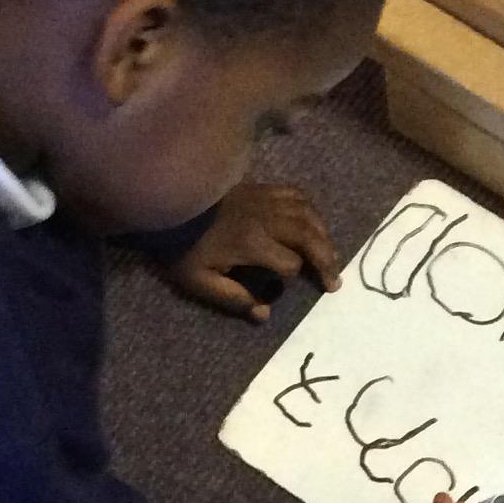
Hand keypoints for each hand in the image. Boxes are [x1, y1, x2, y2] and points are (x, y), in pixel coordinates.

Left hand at [161, 184, 341, 320]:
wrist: (169, 201)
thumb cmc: (183, 246)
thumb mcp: (199, 280)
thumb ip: (233, 298)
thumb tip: (264, 314)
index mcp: (252, 243)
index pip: (289, 263)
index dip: (292, 277)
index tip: (282, 287)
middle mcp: (266, 219)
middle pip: (310, 236)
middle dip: (326, 259)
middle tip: (334, 279)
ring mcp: (266, 200)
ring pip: (308, 214)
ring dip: (323, 235)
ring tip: (330, 253)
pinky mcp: (261, 188)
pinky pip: (296, 194)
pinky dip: (309, 209)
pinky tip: (312, 222)